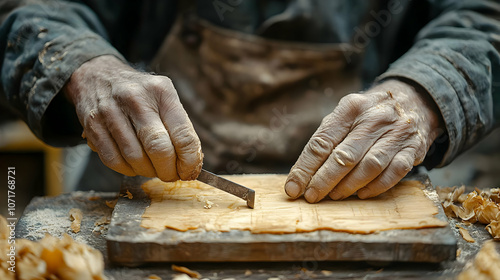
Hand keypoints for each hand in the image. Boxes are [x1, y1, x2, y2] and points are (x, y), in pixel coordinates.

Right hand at [63, 55, 202, 180]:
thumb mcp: (164, 98)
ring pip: (135, 158)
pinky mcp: (92, 124)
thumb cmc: (140, 94)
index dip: (189, 161)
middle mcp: (136, 99)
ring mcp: (111, 111)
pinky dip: (127, 170)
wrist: (98, 74)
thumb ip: (179, 127)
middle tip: (171, 175)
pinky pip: (113, 160)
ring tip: (152, 168)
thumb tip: (191, 165)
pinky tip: (133, 165)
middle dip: (168, 171)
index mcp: (162, 92)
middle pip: (159, 149)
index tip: (189, 172)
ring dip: (147, 172)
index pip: (183, 135)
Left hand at [285, 79, 442, 201]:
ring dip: (348, 186)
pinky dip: (376, 187)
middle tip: (311, 196)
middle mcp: (374, 117)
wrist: (413, 100)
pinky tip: (362, 194)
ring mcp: (397, 132)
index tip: (293, 188)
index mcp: (350, 107)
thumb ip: (325, 141)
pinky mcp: (414, 147)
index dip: (305, 168)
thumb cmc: (367, 116)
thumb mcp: (344, 116)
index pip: (322, 142)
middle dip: (324, 181)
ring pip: (369, 166)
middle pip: (344, 156)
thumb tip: (301, 175)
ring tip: (334, 196)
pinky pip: (394, 172)